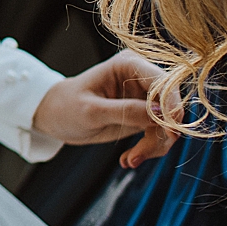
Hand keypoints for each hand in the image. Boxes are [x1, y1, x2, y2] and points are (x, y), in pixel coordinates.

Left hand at [30, 49, 177, 168]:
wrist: (55, 116)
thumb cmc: (66, 107)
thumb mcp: (91, 111)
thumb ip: (125, 111)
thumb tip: (161, 113)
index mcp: (129, 65)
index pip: (164, 82)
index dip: (171, 106)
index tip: (167, 132)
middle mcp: (141, 77)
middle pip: (171, 105)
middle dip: (161, 133)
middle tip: (139, 155)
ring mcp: (145, 96)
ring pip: (169, 123)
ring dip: (155, 145)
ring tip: (129, 160)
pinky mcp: (145, 113)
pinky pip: (160, 132)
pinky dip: (150, 148)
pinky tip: (128, 159)